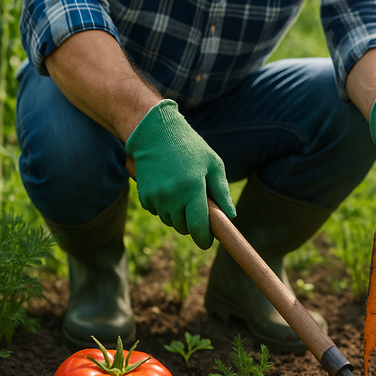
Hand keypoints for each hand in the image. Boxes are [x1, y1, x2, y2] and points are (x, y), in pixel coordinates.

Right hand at [126, 100, 235, 248]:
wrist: (154, 132)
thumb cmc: (190, 147)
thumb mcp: (213, 164)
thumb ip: (222, 191)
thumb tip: (231, 216)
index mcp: (192, 188)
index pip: (198, 226)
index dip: (204, 239)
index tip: (208, 242)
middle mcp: (172, 196)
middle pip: (184, 228)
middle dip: (193, 224)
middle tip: (198, 207)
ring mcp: (156, 197)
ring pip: (171, 222)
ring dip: (179, 216)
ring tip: (183, 193)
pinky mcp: (144, 196)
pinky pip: (158, 213)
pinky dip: (165, 208)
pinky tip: (169, 190)